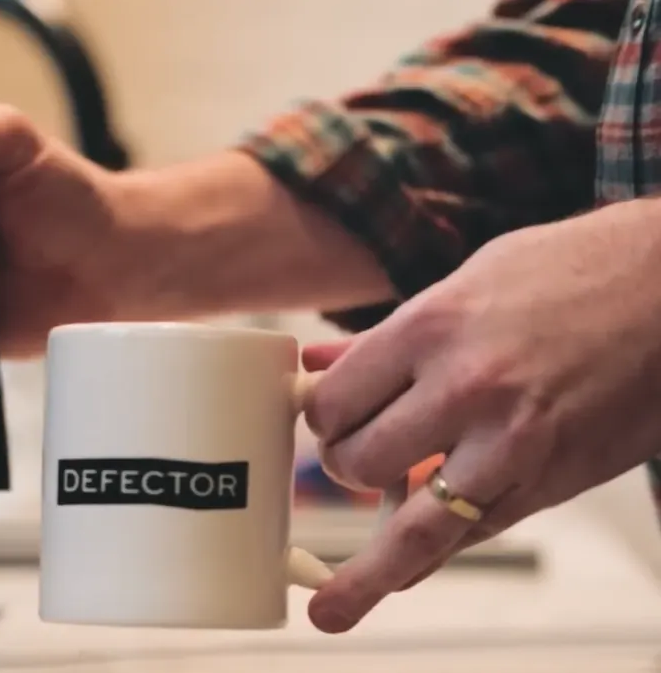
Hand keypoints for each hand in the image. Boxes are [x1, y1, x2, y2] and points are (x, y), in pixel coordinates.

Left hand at [300, 200, 660, 633]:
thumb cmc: (566, 274)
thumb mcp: (463, 284)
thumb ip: (383, 339)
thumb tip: (313, 367)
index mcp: (431, 327)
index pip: (332, 402)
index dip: (320, 418)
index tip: (326, 418)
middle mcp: (465, 388)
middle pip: (359, 462)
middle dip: (344, 467)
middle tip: (353, 461)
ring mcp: (512, 443)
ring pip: (414, 530)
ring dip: (368, 568)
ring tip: (333, 606)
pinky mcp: (552, 481)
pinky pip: (475, 536)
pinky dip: (430, 561)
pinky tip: (396, 579)